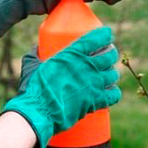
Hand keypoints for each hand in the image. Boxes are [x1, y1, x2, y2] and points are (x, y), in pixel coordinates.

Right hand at [4, 27, 120, 147]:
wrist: (39, 112)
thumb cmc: (34, 89)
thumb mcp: (32, 65)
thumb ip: (36, 55)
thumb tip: (38, 49)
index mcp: (73, 54)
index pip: (96, 38)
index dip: (104, 35)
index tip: (107, 34)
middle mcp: (87, 66)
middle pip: (110, 55)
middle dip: (111, 53)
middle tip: (108, 55)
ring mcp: (94, 84)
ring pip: (113, 74)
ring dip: (112, 73)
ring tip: (108, 75)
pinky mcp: (96, 100)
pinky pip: (114, 94)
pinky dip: (114, 92)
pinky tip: (111, 92)